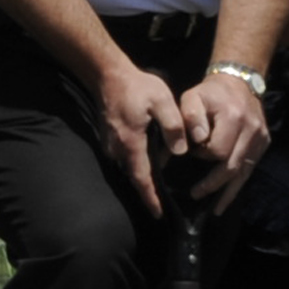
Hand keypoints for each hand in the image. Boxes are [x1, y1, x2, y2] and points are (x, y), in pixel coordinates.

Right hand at [94, 60, 186, 217]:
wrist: (107, 75)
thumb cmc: (137, 86)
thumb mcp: (162, 101)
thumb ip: (173, 126)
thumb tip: (180, 152)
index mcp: (131, 143)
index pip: (141, 178)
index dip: (150, 197)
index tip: (158, 214)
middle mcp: (117, 149)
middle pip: (134, 176)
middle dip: (147, 191)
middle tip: (161, 204)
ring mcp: (110, 145)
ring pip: (129, 168)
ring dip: (141, 177)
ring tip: (157, 186)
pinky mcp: (109, 139)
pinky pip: (124, 158)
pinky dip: (136, 164)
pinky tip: (148, 162)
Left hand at [175, 70, 270, 211]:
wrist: (239, 82)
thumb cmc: (211, 93)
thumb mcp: (193, 97)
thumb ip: (189, 117)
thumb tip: (195, 141)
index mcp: (233, 117)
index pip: (217, 149)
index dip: (203, 154)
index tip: (193, 150)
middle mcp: (252, 130)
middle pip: (232, 166)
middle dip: (213, 183)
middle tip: (195, 194)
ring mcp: (260, 138)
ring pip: (243, 172)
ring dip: (227, 192)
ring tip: (214, 208)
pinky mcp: (264, 143)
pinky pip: (249, 169)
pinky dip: (237, 186)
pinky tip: (225, 201)